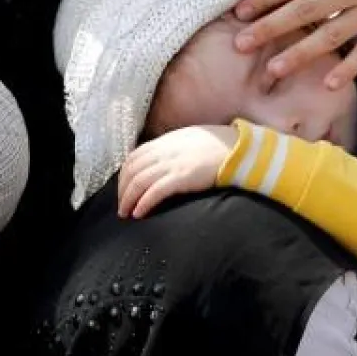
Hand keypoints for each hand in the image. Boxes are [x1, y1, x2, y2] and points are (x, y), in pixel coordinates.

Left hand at [118, 125, 237, 218]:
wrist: (236, 149)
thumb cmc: (213, 146)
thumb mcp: (184, 141)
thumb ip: (168, 150)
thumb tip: (155, 163)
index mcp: (162, 142)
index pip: (132, 158)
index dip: (123, 176)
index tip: (122, 190)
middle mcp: (163, 152)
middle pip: (132, 171)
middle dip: (122, 190)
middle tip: (121, 207)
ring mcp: (172, 164)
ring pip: (139, 181)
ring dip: (128, 199)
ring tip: (126, 214)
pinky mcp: (182, 177)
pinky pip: (155, 191)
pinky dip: (144, 202)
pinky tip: (139, 213)